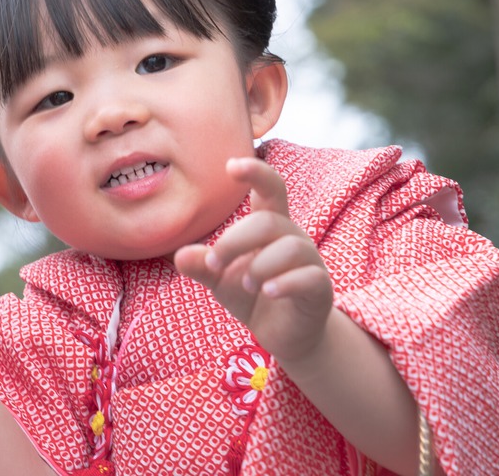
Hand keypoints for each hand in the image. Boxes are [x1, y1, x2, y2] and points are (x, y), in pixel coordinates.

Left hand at [174, 156, 333, 362]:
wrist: (283, 333)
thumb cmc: (251, 294)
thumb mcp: (220, 278)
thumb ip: (203, 264)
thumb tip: (178, 255)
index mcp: (269, 226)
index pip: (270, 187)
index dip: (255, 172)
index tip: (231, 165)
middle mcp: (293, 237)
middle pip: (269, 221)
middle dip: (235, 240)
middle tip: (214, 263)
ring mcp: (310, 262)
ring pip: (290, 247)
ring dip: (259, 265)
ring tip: (246, 284)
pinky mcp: (320, 288)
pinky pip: (309, 277)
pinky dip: (285, 283)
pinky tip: (267, 292)